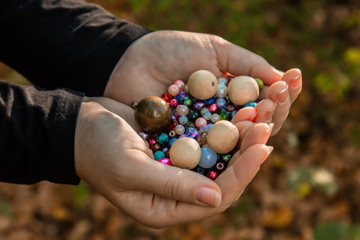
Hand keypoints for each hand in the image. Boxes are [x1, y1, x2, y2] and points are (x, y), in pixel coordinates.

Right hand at [74, 97, 272, 227]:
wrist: (79, 125)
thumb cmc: (96, 148)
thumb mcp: (129, 167)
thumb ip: (169, 185)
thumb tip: (215, 199)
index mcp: (163, 208)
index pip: (214, 198)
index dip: (242, 175)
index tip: (263, 148)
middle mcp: (175, 193)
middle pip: (223, 179)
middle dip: (247, 155)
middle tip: (268, 128)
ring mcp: (177, 170)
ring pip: (218, 159)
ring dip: (240, 139)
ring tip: (262, 118)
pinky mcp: (176, 148)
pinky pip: (206, 142)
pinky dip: (223, 129)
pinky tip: (240, 112)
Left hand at [104, 30, 301, 134]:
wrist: (128, 60)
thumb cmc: (169, 50)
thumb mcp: (212, 49)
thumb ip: (246, 63)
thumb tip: (284, 78)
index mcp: (233, 98)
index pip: (265, 101)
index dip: (282, 93)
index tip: (292, 80)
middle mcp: (223, 120)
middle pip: (257, 125)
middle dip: (270, 113)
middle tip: (274, 100)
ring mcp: (205, 137)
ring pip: (238, 143)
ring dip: (253, 131)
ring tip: (260, 117)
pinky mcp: (185, 150)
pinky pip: (211, 154)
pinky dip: (226, 146)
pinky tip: (241, 133)